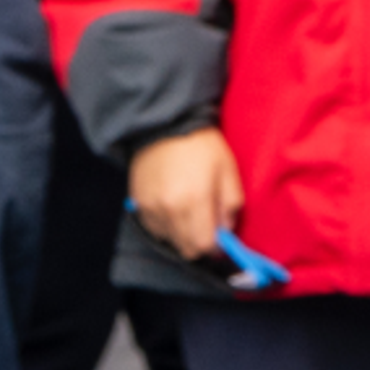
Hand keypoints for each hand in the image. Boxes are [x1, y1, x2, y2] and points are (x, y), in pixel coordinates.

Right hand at [128, 125, 244, 261]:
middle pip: (185, 248)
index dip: (215, 247)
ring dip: (180, 233)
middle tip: (204, 224)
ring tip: (186, 210)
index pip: (203, 246)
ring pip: (169, 240)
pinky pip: (153, 228)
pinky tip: (170, 205)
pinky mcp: (138, 202)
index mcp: (195, 200)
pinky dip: (164, 224)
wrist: (166, 121)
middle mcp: (170, 208)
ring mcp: (151, 206)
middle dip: (198, 241)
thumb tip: (226, 231)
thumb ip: (231, 206)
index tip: (219, 239)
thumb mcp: (228, 170)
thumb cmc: (202, 144)